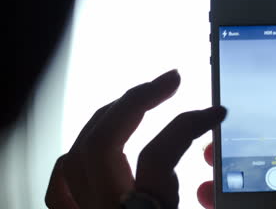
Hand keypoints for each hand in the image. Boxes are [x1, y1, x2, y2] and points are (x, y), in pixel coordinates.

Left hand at [45, 70, 226, 208]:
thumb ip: (215, 196)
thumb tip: (211, 157)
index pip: (159, 157)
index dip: (188, 124)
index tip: (215, 112)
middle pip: (102, 144)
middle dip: (136, 100)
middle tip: (168, 80)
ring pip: (74, 155)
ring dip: (108, 118)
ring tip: (135, 103)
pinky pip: (60, 187)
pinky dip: (74, 158)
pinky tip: (91, 145)